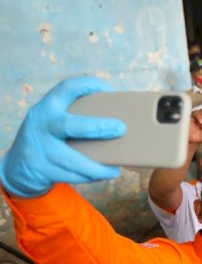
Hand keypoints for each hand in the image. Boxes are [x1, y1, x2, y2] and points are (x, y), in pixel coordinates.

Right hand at [0, 77, 124, 197]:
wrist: (18, 165)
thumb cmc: (49, 138)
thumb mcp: (54, 120)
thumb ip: (76, 115)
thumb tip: (119, 113)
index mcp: (48, 107)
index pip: (66, 88)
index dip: (88, 85)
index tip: (109, 90)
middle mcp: (41, 125)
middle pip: (70, 125)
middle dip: (97, 128)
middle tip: (120, 128)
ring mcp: (40, 148)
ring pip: (73, 160)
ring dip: (97, 167)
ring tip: (115, 170)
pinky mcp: (42, 169)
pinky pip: (70, 175)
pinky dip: (89, 177)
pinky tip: (102, 175)